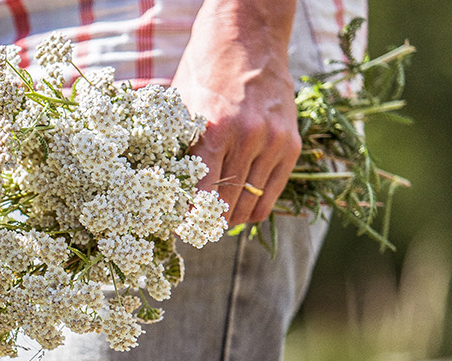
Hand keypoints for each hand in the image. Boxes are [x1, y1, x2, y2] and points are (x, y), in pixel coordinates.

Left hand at [171, 1, 299, 226]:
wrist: (249, 37)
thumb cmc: (205, 71)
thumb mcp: (180, 107)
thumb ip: (175, 147)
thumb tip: (160, 191)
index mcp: (215, 130)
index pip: (201, 194)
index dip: (188, 218)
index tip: (178, 228)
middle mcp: (248, 138)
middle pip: (226, 203)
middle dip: (208, 222)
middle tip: (194, 232)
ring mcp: (274, 142)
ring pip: (251, 203)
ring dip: (231, 218)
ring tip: (215, 224)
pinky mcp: (292, 144)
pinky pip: (272, 193)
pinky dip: (255, 208)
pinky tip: (240, 213)